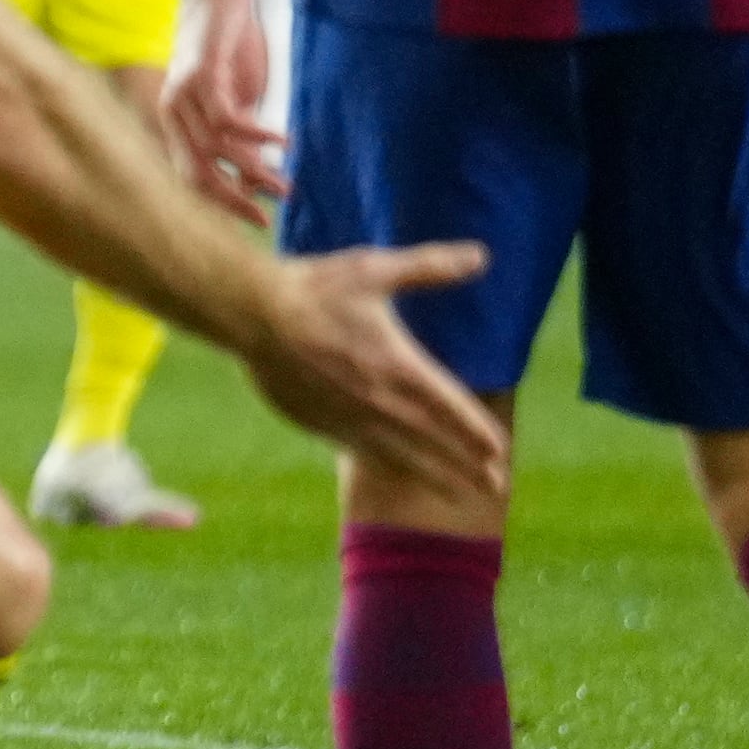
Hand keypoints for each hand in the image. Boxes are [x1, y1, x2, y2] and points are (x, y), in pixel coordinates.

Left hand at [161, 0, 285, 207]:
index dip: (220, 204)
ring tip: (285, 185)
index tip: (256, 221)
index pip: (191, 177)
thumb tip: (251, 184)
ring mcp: (182, 94)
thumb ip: (239, 140)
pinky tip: (283, 143)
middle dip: (232, 200)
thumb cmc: (230, 49)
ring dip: (253, 171)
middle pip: (197, 173)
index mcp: (176, 123)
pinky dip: (256, 137)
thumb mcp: (239, 102)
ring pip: (216, 150)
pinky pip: (227, 120)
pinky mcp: (201, 74)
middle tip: (268, 216)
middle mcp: (171, 113)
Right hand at [237, 241, 504, 503]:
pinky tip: (392, 465)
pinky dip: (385, 461)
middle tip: (494, 487)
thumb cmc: (313, 289)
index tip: (499, 452)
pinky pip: (359, 449)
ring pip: (399, 455)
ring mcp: (346, 417)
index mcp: (399, 367)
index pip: (451, 408)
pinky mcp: (317, 421)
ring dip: (432, 474)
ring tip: (456, 492)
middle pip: (433, 443)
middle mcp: (379, 402)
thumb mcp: (375, 271)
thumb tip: (481, 255)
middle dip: (467, 467)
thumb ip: (430, 267)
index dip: (478, 432)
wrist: (249, 314)